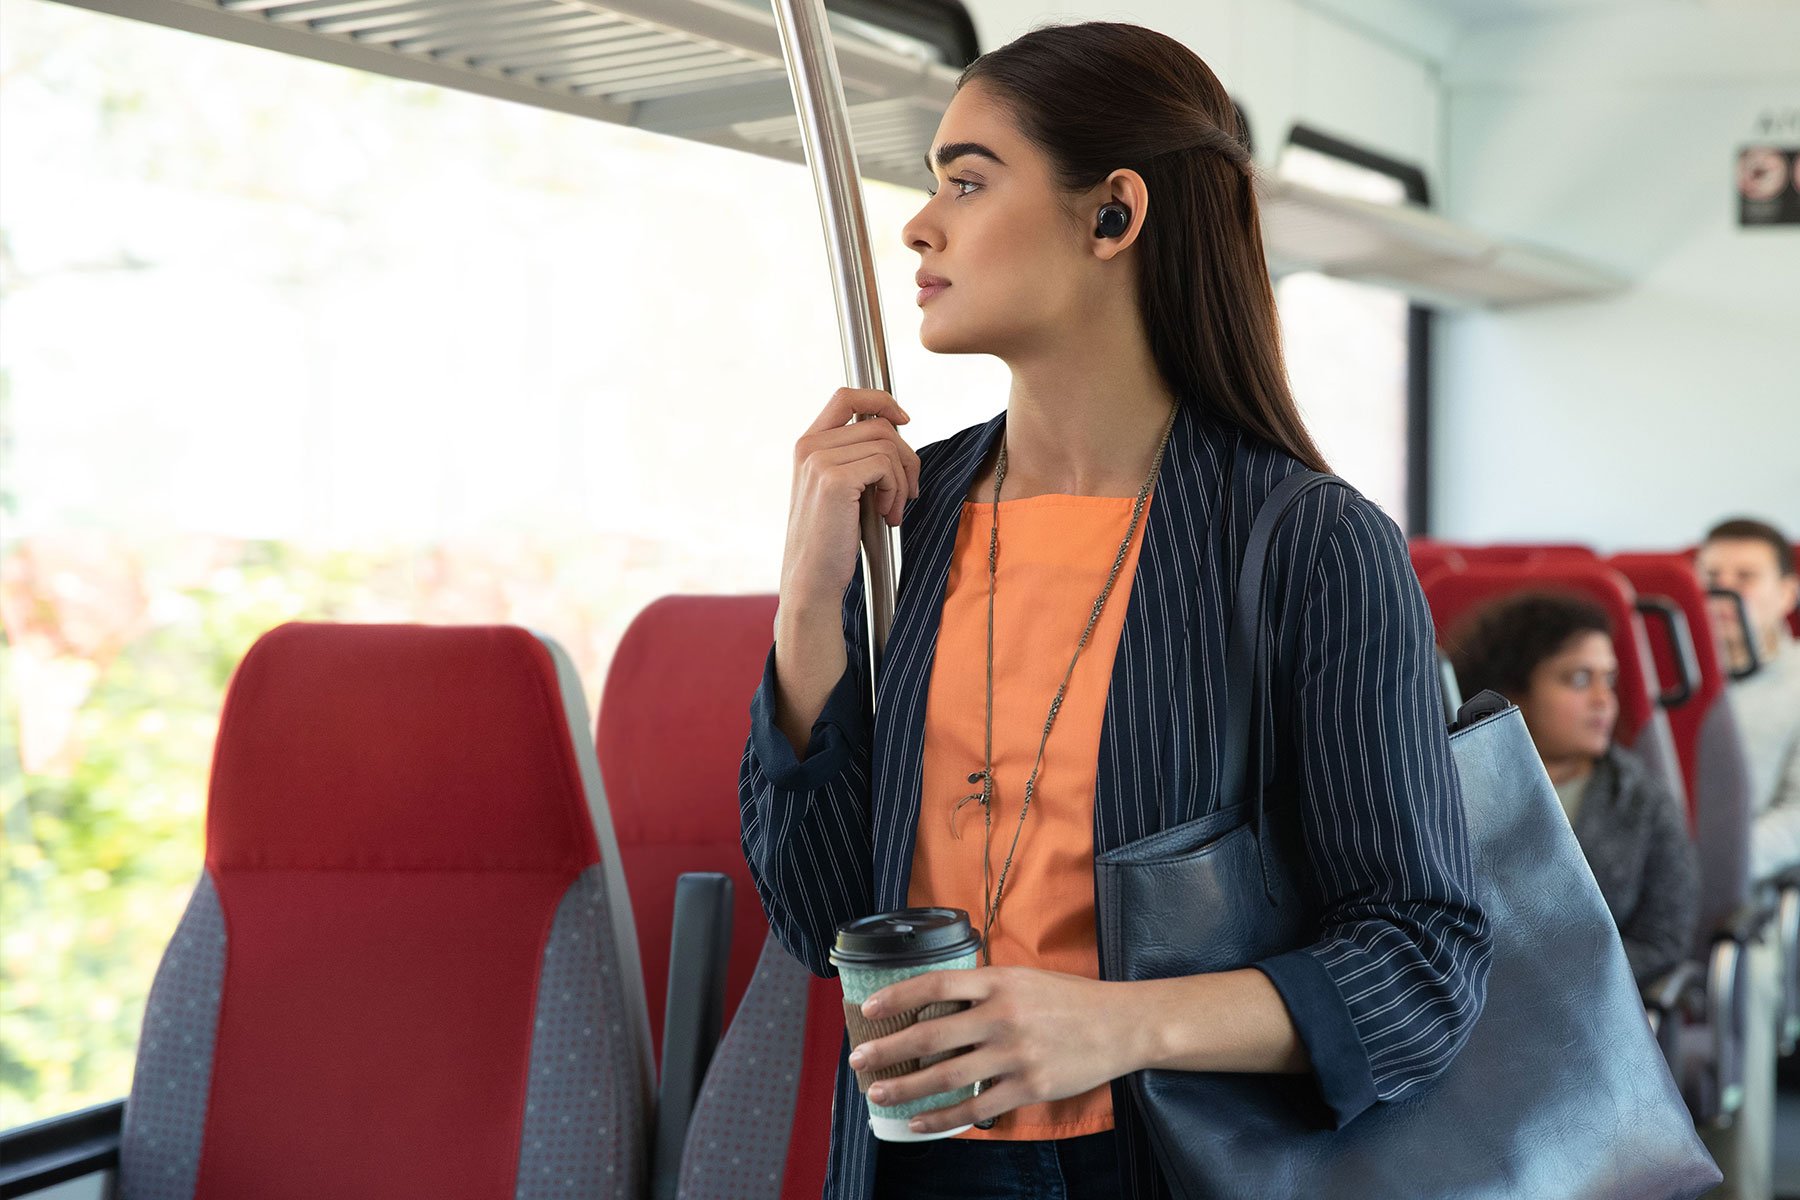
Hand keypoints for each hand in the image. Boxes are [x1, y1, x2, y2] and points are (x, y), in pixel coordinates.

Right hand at [781, 387, 920, 612]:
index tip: (904, 420)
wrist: (811, 578)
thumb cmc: (830, 540)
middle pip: (879, 425)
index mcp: (808, 444)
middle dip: (906, 458)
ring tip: (892, 510)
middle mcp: (809, 446)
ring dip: (902, 481)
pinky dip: (896, 491)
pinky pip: (886, 467)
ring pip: (888, 446)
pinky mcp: (835, 480)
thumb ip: (856, 456)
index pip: (846, 396)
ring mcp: (819, 461)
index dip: (881, 400)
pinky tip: (886, 514)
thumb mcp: (839, 488)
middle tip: (908, 493)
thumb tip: (898, 434)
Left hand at [844, 966, 1137, 1133]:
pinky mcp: (1028, 1086)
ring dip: (905, 1087)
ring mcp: (1014, 1054)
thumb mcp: (1024, 979)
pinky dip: (941, 1118)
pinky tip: (918, 1122)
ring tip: (878, 1092)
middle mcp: (1002, 1016)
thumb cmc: (1069, 1000)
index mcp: (998, 982)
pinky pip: (975, 1107)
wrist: (1121, 1024)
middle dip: (888, 1049)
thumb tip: (935, 1005)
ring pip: (945, 1076)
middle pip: (930, 1035)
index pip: (934, 985)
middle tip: (858, 1059)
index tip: (868, 1010)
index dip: (897, 997)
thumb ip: (983, 990)